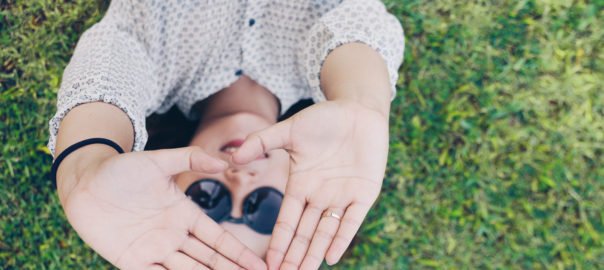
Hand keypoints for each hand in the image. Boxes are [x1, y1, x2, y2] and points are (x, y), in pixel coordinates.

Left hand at [58, 146, 266, 269]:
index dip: (238, 252)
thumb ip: (191, 159)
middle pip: (209, 259)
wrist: (84, 182)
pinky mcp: (131, 260)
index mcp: (184, 213)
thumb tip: (224, 161)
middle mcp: (173, 235)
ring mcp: (153, 249)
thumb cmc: (121, 169)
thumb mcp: (159, 161)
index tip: (259, 265)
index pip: (218, 238)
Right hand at [232, 100, 388, 269]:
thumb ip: (262, 141)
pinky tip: (331, 258)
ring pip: (325, 232)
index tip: (268, 263)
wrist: (358, 109)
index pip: (287, 221)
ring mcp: (342, 196)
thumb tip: (234, 155)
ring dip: (314, 254)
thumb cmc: (324, 118)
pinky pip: (351, 221)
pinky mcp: (364, 193)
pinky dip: (342, 239)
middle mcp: (319, 195)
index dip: (278, 242)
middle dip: (294, 256)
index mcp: (300, 184)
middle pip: (304, 233)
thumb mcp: (290, 129)